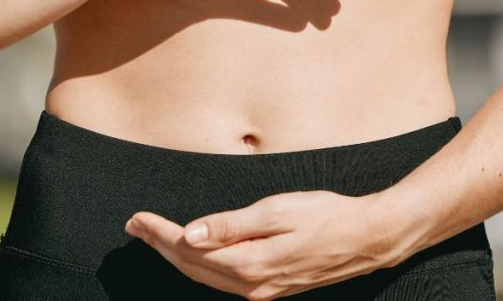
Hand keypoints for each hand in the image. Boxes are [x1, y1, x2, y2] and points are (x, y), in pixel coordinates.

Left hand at [123, 190, 395, 299]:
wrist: (367, 237)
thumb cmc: (326, 216)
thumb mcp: (277, 211)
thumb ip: (231, 225)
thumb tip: (190, 234)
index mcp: (249, 263)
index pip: (190, 249)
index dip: (160, 233)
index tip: (138, 218)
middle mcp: (251, 285)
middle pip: (191, 267)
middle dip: (159, 245)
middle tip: (134, 225)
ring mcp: (261, 291)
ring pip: (204, 277)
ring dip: (175, 257)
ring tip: (152, 236)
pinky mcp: (270, 288)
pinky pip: (222, 281)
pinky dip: (199, 266)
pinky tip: (192, 254)